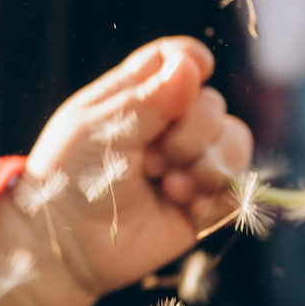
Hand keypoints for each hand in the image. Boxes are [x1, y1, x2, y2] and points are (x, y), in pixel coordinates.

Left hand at [0, 36, 251, 305]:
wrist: (67, 244)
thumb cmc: (70, 178)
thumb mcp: (101, 129)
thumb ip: (148, 99)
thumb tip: (191, 64)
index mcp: (135, 96)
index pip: (178, 60)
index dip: (192, 61)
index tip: (196, 68)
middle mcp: (167, 125)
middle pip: (212, 103)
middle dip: (190, 132)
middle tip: (150, 161)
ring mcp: (187, 163)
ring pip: (234, 140)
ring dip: (207, 163)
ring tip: (170, 186)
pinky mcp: (202, 202)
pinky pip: (237, 185)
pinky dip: (217, 194)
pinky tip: (185, 206)